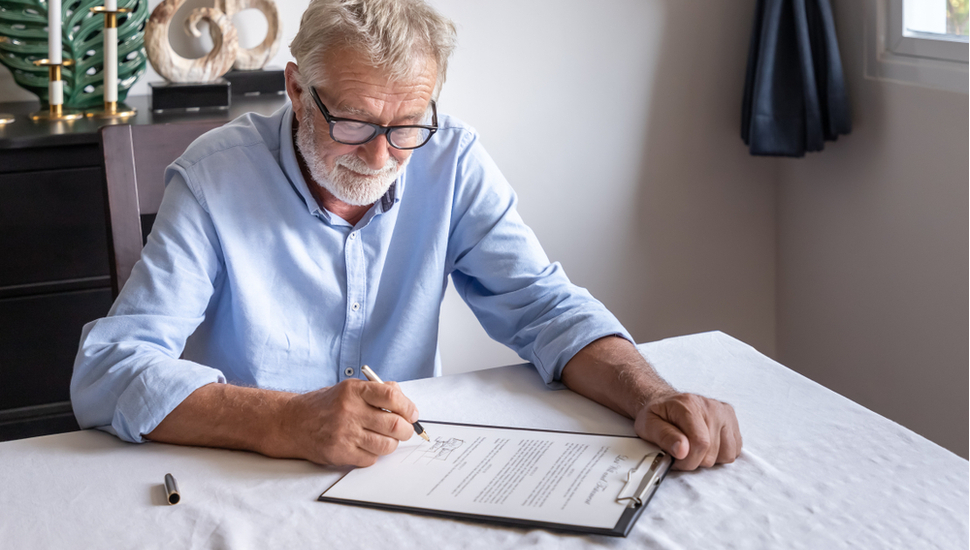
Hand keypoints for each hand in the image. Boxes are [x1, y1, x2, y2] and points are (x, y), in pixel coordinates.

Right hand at [277, 379, 418, 466]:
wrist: (292, 422)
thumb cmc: (325, 405)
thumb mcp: (348, 389)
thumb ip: (376, 391)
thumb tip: (405, 402)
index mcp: (354, 391)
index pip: (392, 396)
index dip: (408, 407)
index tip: (412, 414)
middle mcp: (349, 411)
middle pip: (395, 424)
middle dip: (406, 430)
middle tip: (405, 430)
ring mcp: (344, 433)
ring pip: (386, 445)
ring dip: (392, 444)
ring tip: (386, 439)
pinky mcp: (339, 453)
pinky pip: (371, 459)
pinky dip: (374, 455)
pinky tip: (366, 447)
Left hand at [635, 392, 741, 470]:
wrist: (666, 401)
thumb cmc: (658, 414)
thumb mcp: (649, 425)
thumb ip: (664, 437)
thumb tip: (682, 450)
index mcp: (689, 405)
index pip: (700, 443)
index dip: (688, 460)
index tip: (676, 459)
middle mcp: (711, 407)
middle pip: (712, 452)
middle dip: (695, 460)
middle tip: (681, 452)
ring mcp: (724, 413)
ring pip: (727, 454)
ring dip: (709, 458)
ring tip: (695, 448)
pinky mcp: (732, 419)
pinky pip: (735, 450)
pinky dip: (721, 454)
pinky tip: (707, 445)